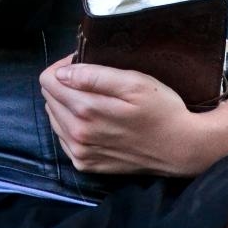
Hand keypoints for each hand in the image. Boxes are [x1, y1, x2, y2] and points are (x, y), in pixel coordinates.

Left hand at [39, 55, 198, 175]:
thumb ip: (95, 76)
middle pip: (49, 98)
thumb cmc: (161, 109)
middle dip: (63, 83)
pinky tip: (92, 118)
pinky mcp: (86, 164)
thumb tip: (62, 74)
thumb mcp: (134, 82)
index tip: (81, 62)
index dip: (62, 66)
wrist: (179, 148)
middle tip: (90, 78)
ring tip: (93, 97)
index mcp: (86, 111)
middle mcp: (77, 135)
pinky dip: (71, 123)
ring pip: (54, 117)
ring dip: (66, 103)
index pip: (48, 81)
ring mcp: (80, 153)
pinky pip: (63, 138)